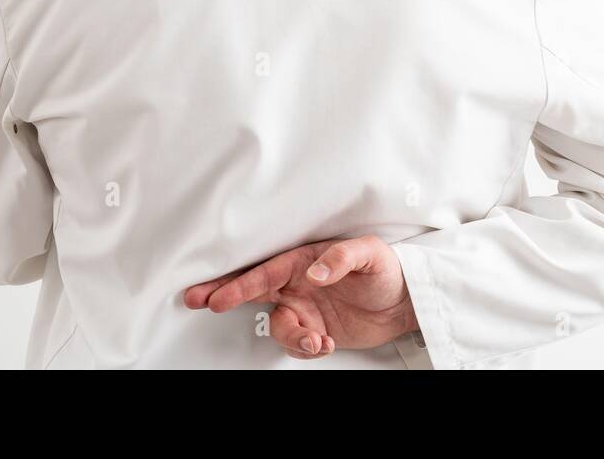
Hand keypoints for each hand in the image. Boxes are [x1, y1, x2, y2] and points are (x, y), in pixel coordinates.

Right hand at [183, 235, 418, 359]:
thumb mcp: (371, 254)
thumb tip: (316, 271)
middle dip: (223, 295)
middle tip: (198, 301)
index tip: (217, 296)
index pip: (265, 271)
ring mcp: (305, 308)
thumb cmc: (387, 268)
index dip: (239, 283)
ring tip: (316, 342)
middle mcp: (298, 283)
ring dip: (291, 338)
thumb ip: (342, 258)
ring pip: (278, 326)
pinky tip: (325, 345)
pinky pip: (298, 343)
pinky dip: (306, 348)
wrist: (405, 301)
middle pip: (252, 289)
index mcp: (304, 259)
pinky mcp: (316, 330)